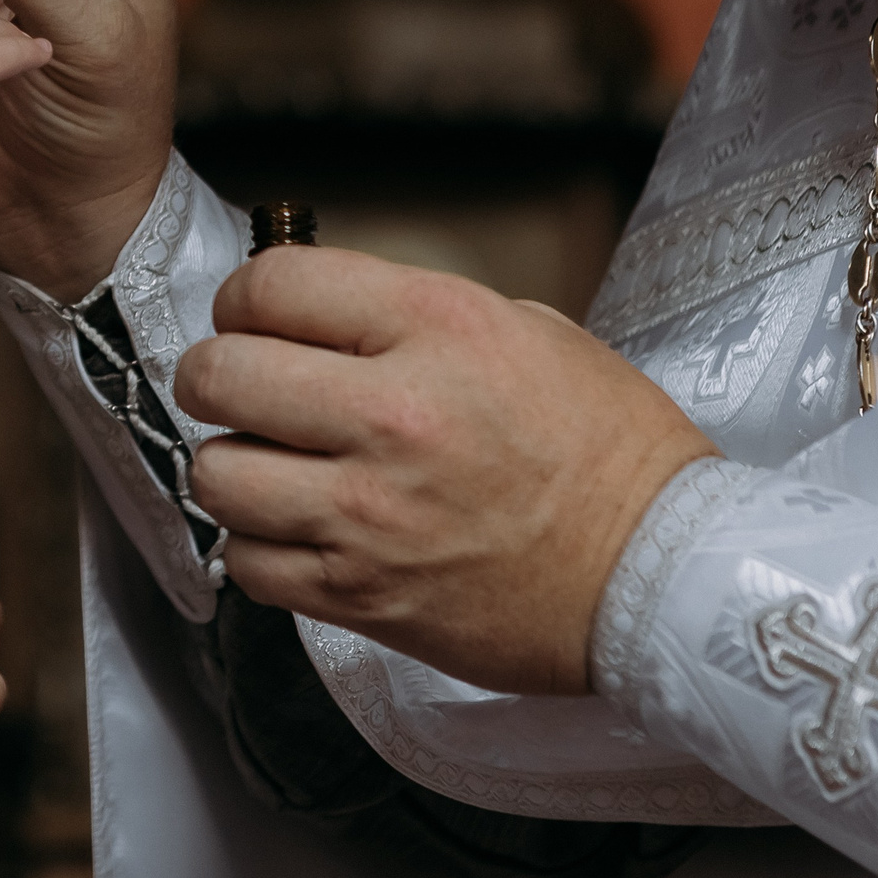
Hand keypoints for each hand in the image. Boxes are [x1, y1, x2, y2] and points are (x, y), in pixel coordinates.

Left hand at [173, 248, 718, 694]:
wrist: (662, 580)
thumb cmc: (607, 454)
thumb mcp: (524, 331)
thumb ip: (408, 313)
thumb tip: (317, 311)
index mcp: (437, 327)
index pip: (271, 283)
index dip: (245, 298)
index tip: (253, 317)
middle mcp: (393, 413)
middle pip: (218, 375)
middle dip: (217, 377)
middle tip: (243, 389)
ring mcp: (370, 512)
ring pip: (215, 473)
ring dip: (233, 466)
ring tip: (271, 466)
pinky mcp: (361, 594)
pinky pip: (246, 561)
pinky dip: (259, 547)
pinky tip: (298, 532)